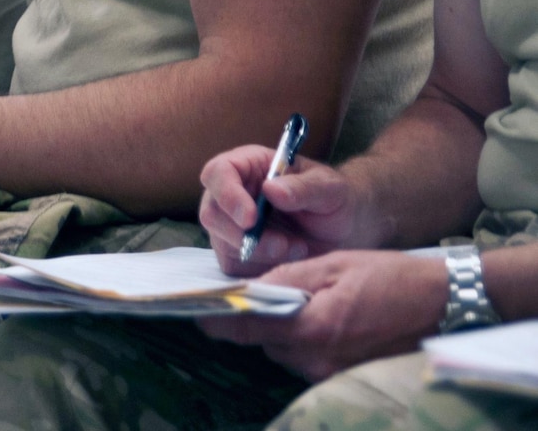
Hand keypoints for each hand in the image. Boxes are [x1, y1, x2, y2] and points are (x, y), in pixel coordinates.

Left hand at [199, 250, 445, 380]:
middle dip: (260, 314)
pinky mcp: (344, 377)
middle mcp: (316, 360)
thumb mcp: (332, 265)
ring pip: (283, 348)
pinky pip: (307, 357)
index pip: (243, 328)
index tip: (194, 307)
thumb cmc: (391, 278)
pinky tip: (329, 315)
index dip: (216, 317)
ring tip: (312, 298)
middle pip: (262, 339)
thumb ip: (284, 280)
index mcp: (311, 328)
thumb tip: (243, 289)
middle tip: (273, 287)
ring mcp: (330, 374)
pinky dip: (307, 336)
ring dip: (285, 326)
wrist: (448, 306)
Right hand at [200, 147, 370, 275]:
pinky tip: (287, 260)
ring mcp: (231, 224)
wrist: (345, 231)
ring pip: (221, 242)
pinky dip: (260, 268)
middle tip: (282, 245)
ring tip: (297, 249)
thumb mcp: (329, 188)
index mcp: (248, 166)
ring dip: (258, 253)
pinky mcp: (237, 253)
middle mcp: (232, 193)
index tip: (251, 219)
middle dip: (243, 235)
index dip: (227, 194)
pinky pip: (233, 266)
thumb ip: (304, 188)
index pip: (218, 173)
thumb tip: (272, 190)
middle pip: (212, 212)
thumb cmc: (335, 200)